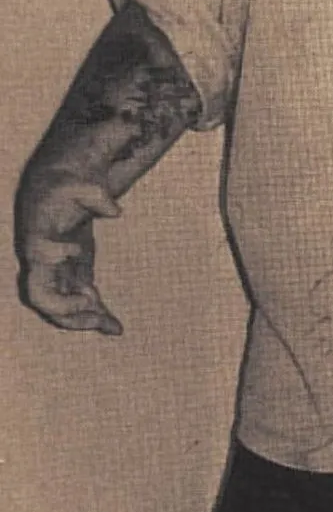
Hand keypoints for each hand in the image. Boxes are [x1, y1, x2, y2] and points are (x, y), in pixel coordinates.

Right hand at [16, 177, 123, 334]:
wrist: (58, 191)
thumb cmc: (67, 186)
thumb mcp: (80, 184)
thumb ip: (96, 195)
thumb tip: (115, 211)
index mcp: (40, 238)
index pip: (38, 258)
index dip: (54, 259)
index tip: (79, 258)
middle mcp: (42, 261)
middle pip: (41, 296)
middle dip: (66, 309)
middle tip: (96, 312)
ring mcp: (55, 272)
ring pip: (59, 307)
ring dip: (84, 319)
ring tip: (114, 326)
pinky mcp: (71, 277)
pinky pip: (78, 303)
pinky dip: (96, 315)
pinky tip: (115, 327)